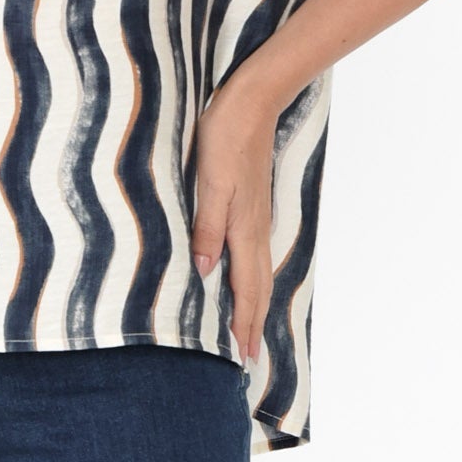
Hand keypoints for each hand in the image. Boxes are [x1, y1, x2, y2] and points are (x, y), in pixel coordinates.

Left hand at [191, 75, 278, 364]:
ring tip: (248, 329)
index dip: (243, 324)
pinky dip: (251, 278)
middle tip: (249, 359)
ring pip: (258, 272)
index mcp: (243, 228)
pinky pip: (253, 254)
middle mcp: (254, 229)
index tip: (243, 359)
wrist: (252, 102)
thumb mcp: (210, 181)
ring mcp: (256, 217)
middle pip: (257, 288)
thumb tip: (203, 271)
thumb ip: (206, 226)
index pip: (246, 288)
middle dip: (252, 324)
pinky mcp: (251, 205)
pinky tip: (243, 278)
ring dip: (253, 304)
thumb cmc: (225, 137)